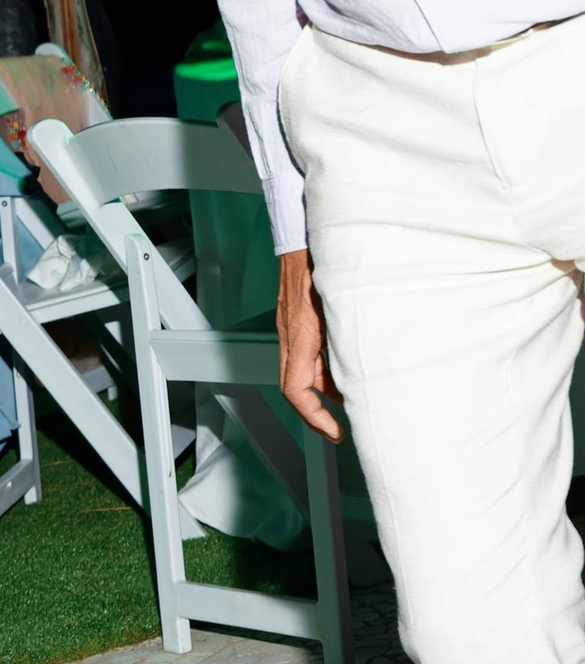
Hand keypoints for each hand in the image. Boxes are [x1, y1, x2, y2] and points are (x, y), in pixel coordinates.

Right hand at [276, 247, 342, 440]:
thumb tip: (373, 365)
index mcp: (301, 334)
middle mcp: (291, 333)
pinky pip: (304, 352)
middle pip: (295, 385)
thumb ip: (355, 332)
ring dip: (322, 387)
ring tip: (351, 394)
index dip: (314, 416)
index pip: (296, 389)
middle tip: (339, 427)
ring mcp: (290, 325)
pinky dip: (322, 365)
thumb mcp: (346, 300)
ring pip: (300, 369)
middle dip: (316, 411)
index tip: (334, 430)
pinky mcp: (296, 317)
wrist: (303, 232)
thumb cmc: (324, 258)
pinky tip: (345, 361)